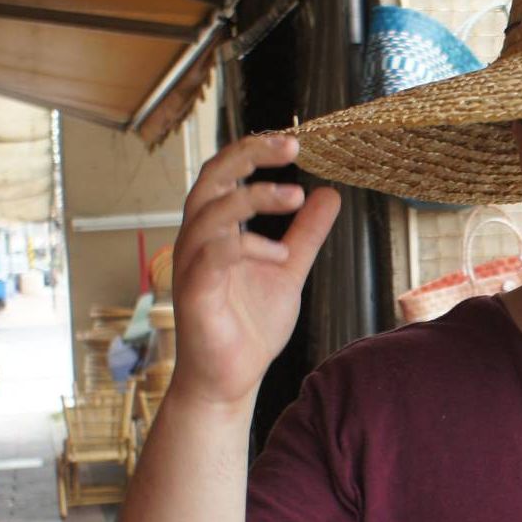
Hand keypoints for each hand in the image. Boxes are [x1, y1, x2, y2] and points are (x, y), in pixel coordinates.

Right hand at [170, 133, 340, 408]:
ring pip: (210, 211)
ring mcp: (192, 265)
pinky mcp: (194, 292)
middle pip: (211, 177)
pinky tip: (279, 255)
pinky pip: (214, 255)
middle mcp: (198, 240)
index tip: (292, 142)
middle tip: (291, 147)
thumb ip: (306, 234)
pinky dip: (248, 247)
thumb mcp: (289, 270)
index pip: (225, 173)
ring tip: (295, 198)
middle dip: (248, 155)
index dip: (253, 151)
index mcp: (217, 230)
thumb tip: (329, 195)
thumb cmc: (250, 326)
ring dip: (254, 198)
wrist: (230, 380)